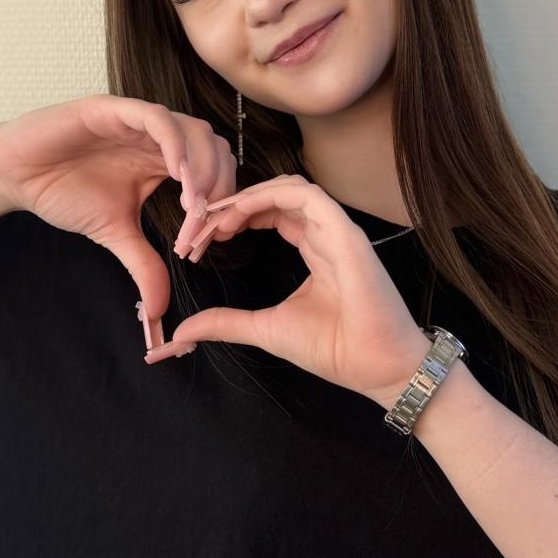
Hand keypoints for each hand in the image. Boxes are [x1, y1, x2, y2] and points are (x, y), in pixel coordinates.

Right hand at [0, 95, 236, 332]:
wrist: (15, 174)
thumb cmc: (64, 191)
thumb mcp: (114, 232)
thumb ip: (143, 263)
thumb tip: (159, 311)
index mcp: (164, 160)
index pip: (213, 172)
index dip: (220, 203)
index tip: (209, 239)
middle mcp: (158, 137)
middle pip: (214, 149)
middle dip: (219, 186)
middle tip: (207, 222)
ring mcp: (139, 119)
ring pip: (193, 131)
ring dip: (202, 167)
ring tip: (195, 202)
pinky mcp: (115, 108)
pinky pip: (156, 118)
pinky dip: (174, 143)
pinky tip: (176, 172)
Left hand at [147, 174, 427, 406]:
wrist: (376, 368)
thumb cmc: (334, 349)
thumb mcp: (266, 329)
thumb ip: (226, 322)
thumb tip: (182, 331)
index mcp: (314, 249)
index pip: (271, 214)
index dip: (235, 217)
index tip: (202, 237)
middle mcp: (326, 234)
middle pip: (275, 197)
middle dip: (233, 205)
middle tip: (198, 224)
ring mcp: (338, 231)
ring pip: (290, 189)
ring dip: (248, 197)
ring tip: (216, 218)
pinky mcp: (347, 235)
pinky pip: (308, 198)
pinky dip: (271, 196)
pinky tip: (241, 212)